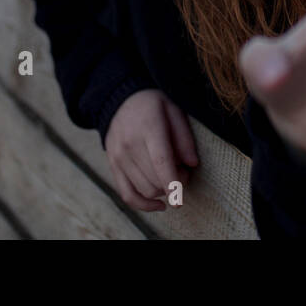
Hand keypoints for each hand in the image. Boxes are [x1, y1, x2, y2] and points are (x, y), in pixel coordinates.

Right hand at [104, 89, 198, 211]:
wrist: (120, 100)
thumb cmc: (153, 105)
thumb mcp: (174, 110)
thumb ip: (184, 137)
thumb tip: (192, 164)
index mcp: (148, 127)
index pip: (160, 161)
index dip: (171, 183)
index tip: (179, 201)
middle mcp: (130, 144)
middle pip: (154, 179)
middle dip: (176, 183)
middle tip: (184, 170)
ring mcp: (119, 157)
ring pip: (144, 190)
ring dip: (163, 191)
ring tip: (172, 175)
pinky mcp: (113, 166)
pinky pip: (127, 194)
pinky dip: (144, 205)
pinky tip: (159, 204)